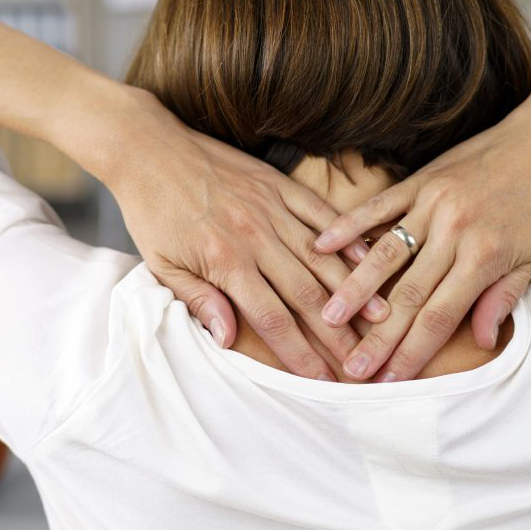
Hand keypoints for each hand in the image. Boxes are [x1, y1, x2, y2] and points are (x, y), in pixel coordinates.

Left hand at [99, 88, 387, 380]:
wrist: (150, 149)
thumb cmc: (152, 210)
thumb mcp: (160, 263)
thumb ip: (197, 300)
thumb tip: (228, 339)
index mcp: (225, 261)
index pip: (273, 318)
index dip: (300, 353)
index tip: (321, 380)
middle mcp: (255, 236)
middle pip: (307, 294)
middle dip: (338, 333)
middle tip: (362, 361)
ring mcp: (270, 207)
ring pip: (322, 256)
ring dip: (354, 288)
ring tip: (380, 318)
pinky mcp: (277, 184)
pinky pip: (320, 212)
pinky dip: (345, 235)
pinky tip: (366, 257)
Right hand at [312, 83, 530, 381]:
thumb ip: (503, 297)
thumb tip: (482, 341)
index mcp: (484, 256)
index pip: (441, 315)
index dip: (413, 351)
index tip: (389, 379)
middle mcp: (453, 231)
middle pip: (408, 293)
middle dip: (378, 335)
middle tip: (352, 367)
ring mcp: (432, 203)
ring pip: (385, 252)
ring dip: (355, 287)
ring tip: (329, 317)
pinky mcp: (418, 181)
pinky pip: (378, 207)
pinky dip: (349, 226)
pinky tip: (322, 245)